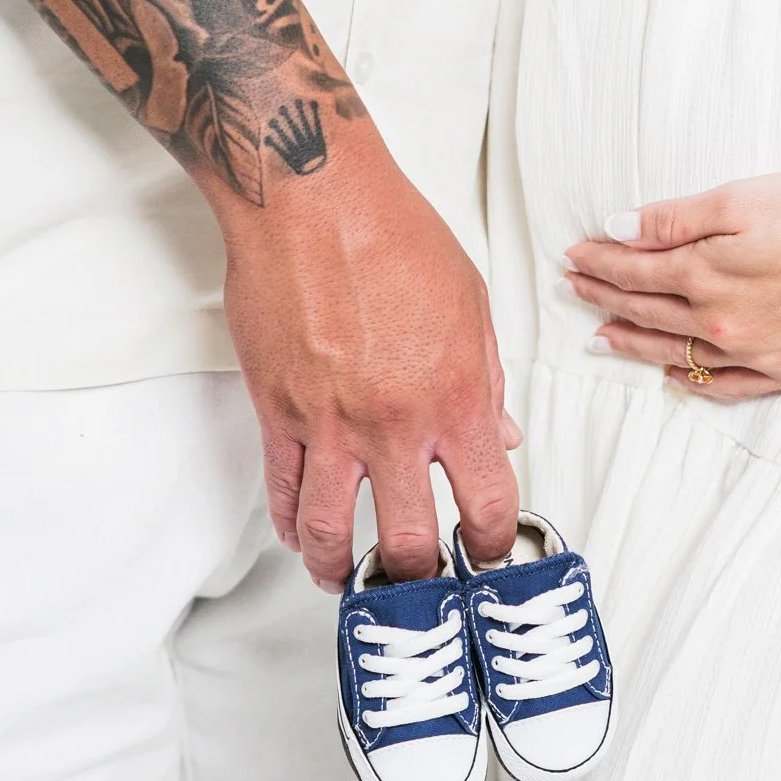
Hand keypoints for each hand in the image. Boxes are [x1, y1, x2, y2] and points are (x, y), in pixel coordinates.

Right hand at [219, 138, 521, 589]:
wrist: (313, 199)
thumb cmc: (393, 234)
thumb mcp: (470, 302)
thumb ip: (486, 377)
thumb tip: (503, 433)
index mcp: (456, 397)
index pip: (487, 502)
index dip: (492, 545)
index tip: (487, 555)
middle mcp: (395, 422)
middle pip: (409, 540)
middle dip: (416, 576)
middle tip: (417, 581)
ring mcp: (330, 422)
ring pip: (331, 531)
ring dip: (340, 569)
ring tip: (347, 579)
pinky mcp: (277, 410)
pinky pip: (283, 488)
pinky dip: (292, 522)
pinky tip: (302, 534)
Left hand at [562, 172, 780, 399]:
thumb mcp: (743, 198)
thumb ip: (674, 219)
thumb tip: (615, 229)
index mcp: (707, 276)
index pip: (634, 271)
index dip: (598, 262)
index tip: (573, 255)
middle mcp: (722, 323)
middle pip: (647, 312)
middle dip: (605, 298)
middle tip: (574, 289)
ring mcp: (755, 353)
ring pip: (677, 352)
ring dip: (634, 343)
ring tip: (602, 338)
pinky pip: (726, 385)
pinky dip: (694, 380)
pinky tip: (675, 376)